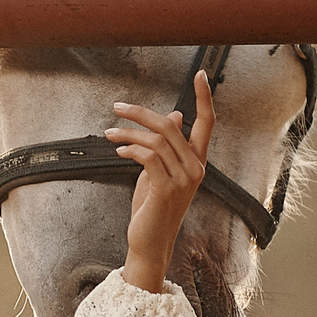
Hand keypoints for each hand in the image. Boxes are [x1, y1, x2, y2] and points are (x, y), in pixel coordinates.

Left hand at [106, 70, 214, 293]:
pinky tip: (119, 152)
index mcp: (196, 162)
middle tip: (118, 107)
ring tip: (110, 134)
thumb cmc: (152, 208)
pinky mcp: (166, 189)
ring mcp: (183, 179)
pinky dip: (130, 150)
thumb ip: (167, 146)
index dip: (204, 98)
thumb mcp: (159, 172)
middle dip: (141, 113)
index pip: (206, 123)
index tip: (200, 74)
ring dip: (128, 133)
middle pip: (171, 125)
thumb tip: (175, 115)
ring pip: (156, 139)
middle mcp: (195, 168)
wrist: (149, 242)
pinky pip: (148, 157)